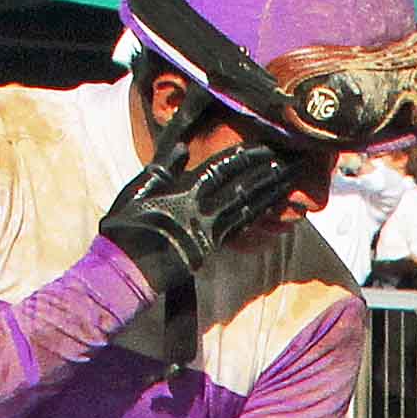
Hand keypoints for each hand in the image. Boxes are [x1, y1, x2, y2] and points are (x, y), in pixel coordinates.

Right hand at [99, 139, 303, 306]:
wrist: (125, 270)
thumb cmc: (126, 229)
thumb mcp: (138, 190)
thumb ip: (162, 167)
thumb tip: (184, 147)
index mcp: (184, 194)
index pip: (222, 170)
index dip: (246, 157)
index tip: (266, 147)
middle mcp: (202, 212)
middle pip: (242, 188)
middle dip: (268, 174)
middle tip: (292, 162)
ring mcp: (208, 233)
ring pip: (246, 209)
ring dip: (269, 194)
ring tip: (288, 182)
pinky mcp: (210, 250)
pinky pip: (239, 229)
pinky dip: (256, 217)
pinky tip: (271, 210)